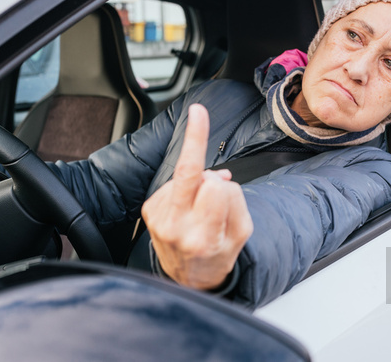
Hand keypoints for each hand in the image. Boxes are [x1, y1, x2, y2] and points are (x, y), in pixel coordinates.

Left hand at [141, 104, 253, 289]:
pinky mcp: (149, 211)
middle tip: (198, 111)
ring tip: (202, 207)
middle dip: (194, 140)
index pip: (214, 189)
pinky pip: (174, 184)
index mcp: (203, 237)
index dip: (224, 181)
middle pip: (187, 174)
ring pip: (185, 177)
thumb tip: (216, 176)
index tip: (220, 146)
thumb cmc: (218, 255)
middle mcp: (177, 228)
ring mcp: (159, 219)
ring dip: (198, 182)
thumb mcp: (240, 234)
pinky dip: (185, 188)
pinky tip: (188, 207)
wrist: (187, 279)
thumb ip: (233, 204)